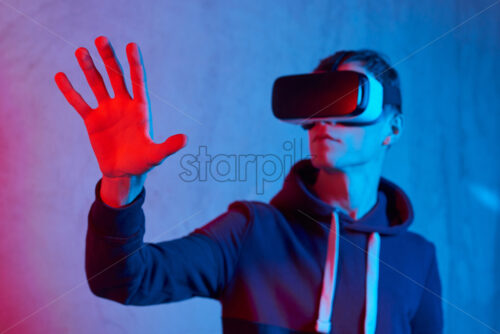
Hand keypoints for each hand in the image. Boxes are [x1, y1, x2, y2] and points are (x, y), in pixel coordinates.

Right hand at [54, 36, 186, 177]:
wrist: (124, 172)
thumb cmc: (143, 162)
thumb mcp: (156, 155)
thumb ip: (168, 146)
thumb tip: (185, 139)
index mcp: (140, 108)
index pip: (137, 81)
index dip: (135, 64)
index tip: (131, 45)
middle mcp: (123, 104)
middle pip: (116, 76)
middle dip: (109, 58)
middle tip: (101, 39)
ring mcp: (107, 110)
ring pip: (97, 84)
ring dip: (89, 68)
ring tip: (81, 51)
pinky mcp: (92, 120)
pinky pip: (79, 102)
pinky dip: (70, 90)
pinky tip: (60, 76)